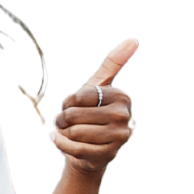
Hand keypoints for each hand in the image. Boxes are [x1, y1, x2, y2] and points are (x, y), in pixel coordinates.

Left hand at [45, 37, 137, 174]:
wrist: (88, 149)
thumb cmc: (90, 114)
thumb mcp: (97, 87)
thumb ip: (112, 63)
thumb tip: (132, 40)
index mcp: (121, 97)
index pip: (81, 95)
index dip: (69, 101)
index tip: (74, 105)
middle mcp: (124, 115)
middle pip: (75, 114)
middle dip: (63, 119)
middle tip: (68, 122)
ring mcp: (117, 136)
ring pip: (74, 131)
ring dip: (63, 132)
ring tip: (70, 132)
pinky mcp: (107, 154)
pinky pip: (73, 147)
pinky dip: (62, 144)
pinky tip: (64, 141)